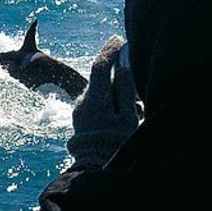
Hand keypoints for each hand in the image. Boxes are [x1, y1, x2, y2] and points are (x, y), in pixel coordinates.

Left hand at [66, 35, 139, 171]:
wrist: (95, 171)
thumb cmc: (115, 145)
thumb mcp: (127, 117)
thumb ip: (125, 90)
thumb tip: (124, 65)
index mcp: (93, 99)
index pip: (100, 66)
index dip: (110, 50)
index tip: (119, 39)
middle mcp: (82, 102)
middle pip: (99, 77)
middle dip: (114, 69)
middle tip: (127, 62)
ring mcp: (80, 111)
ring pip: (99, 91)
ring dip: (113, 88)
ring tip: (131, 102)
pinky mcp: (82, 119)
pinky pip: (97, 102)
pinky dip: (109, 99)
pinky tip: (121, 112)